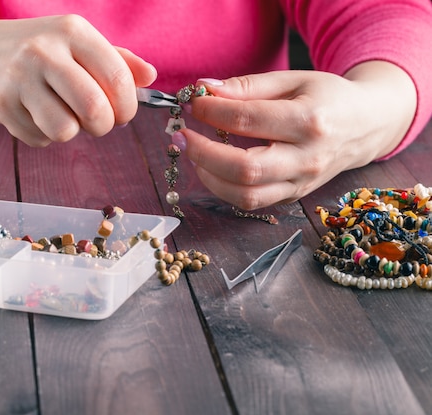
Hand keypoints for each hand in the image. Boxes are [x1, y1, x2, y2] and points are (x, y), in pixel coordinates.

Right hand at [0, 15, 156, 145]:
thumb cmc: (40, 50)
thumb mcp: (78, 43)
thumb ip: (117, 60)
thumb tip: (151, 77)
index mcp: (72, 30)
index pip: (118, 78)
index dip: (128, 106)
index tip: (123, 113)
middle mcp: (43, 50)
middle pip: (94, 108)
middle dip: (104, 126)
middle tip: (98, 122)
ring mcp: (17, 78)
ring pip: (65, 130)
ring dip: (71, 132)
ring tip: (64, 116)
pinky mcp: (0, 103)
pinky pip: (39, 138)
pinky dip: (44, 134)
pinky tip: (34, 113)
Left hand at [180, 62, 415, 208]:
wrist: (366, 126)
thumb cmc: (327, 97)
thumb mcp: (293, 79)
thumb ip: (248, 86)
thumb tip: (204, 89)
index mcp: (310, 122)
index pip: (248, 121)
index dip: (211, 112)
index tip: (192, 103)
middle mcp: (307, 159)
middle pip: (244, 169)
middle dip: (202, 153)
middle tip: (180, 135)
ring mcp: (300, 184)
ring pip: (245, 195)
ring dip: (209, 176)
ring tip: (192, 153)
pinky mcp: (292, 197)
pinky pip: (250, 202)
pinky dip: (223, 187)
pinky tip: (211, 167)